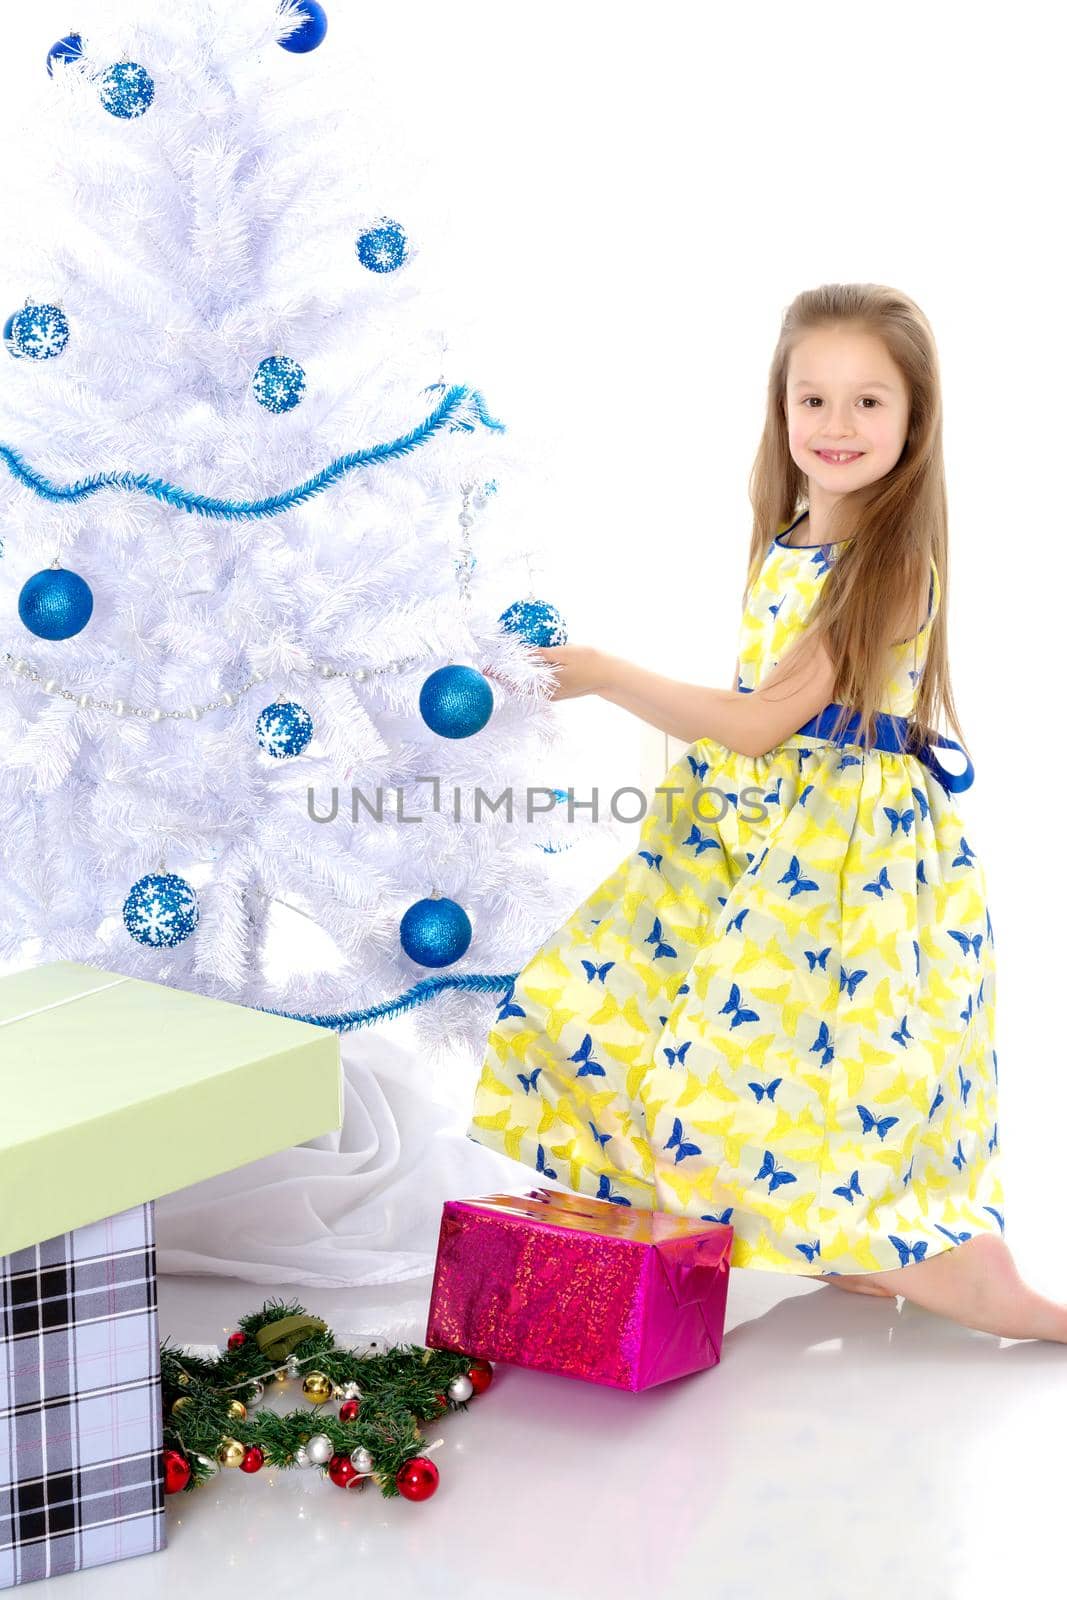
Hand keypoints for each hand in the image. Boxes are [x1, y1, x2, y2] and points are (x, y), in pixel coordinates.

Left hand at [483, 644, 607, 700]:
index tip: (485, 668)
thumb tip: (520, 653)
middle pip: (518, 685)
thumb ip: (541, 655)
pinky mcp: (556, 691)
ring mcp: (551, 694)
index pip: (516, 680)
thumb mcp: (563, 654)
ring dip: (514, 677)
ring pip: (526, 686)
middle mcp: (546, 693)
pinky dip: (527, 677)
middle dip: (503, 676)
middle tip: (487, 668)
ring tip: (498, 668)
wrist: (608, 675)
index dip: (500, 673)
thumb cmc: (588, 661)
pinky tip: (521, 668)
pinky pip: (536, 685)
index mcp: (546, 685)